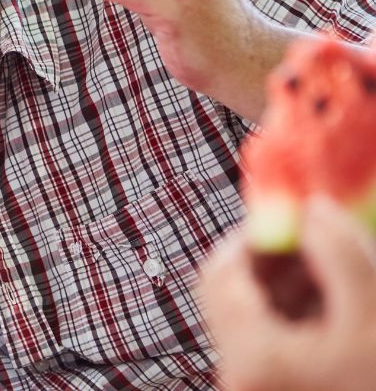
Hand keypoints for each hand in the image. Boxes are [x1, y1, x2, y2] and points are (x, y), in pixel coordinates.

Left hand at [200, 198, 375, 390]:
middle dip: (274, 259)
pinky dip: (298, 315)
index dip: (254, 234)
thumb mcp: (375, 314)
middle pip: (232, 293)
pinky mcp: (273, 389)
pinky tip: (340, 306)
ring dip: (288, 285)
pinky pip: (271, 340)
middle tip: (318, 238)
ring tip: (338, 271)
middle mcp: (239, 376)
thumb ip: (341, 253)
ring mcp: (253, 386)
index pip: (221, 272)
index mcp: (252, 357)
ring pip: (252, 315)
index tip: (295, 217)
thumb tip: (310, 209)